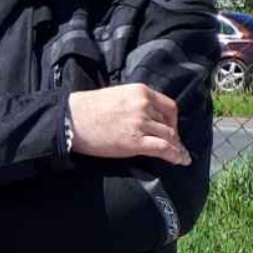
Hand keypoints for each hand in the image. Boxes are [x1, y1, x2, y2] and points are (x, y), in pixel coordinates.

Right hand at [67, 86, 190, 166]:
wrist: (72, 120)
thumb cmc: (88, 109)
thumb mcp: (118, 96)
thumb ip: (136, 103)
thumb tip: (147, 117)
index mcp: (140, 92)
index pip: (168, 106)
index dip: (173, 120)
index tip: (171, 129)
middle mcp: (144, 105)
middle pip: (169, 123)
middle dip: (174, 136)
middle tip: (176, 146)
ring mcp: (140, 123)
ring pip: (169, 136)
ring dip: (176, 147)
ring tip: (181, 157)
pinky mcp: (135, 141)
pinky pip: (163, 149)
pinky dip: (175, 156)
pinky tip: (179, 161)